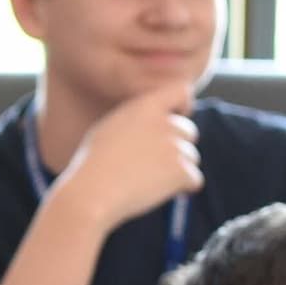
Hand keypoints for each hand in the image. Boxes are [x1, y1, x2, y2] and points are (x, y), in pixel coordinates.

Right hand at [49, 87, 203, 232]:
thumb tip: (154, 127)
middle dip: (178, 148)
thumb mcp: (108, 129)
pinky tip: (157, 193)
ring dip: (177, 170)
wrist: (91, 193)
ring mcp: (174, 146)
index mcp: (144, 107)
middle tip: (153, 166)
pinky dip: (182, 189)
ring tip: (147, 181)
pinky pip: (194, 180)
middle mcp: (163, 123)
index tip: (179, 117)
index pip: (181, 91)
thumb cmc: (91, 165)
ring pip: (191, 158)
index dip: (184, 105)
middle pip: (189, 132)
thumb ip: (136, 122)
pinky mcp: (181, 171)